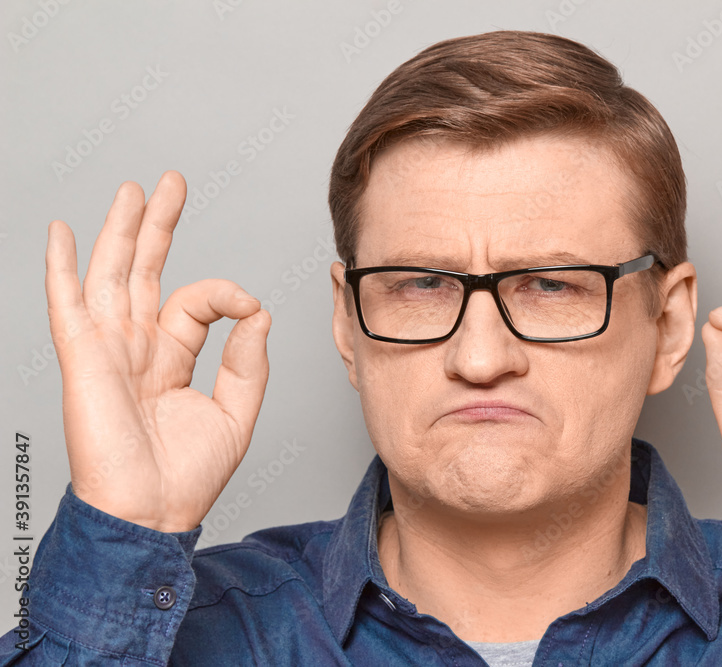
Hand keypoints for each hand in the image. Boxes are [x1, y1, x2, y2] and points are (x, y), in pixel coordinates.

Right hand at [45, 171, 270, 531]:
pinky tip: (63, 234)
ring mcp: (108, 351)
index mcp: (169, 358)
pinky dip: (62, 269)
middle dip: (157, 226)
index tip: (249, 307)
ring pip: (112, 276)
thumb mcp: (236, 412)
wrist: (152, 513)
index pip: (195, 303)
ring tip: (133, 191)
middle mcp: (136, 348)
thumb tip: (258, 312)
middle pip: (145, 273)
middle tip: (170, 184)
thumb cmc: (187, 475)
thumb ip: (247, 360)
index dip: (225, 295)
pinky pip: (68, 307)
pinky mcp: (85, 361)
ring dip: (120, 231)